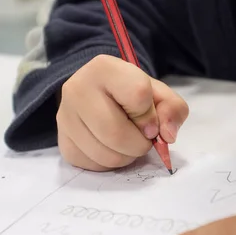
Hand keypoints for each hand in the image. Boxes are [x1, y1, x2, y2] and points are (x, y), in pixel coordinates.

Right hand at [57, 55, 188, 170]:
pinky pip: (95, 166)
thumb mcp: (158, 93)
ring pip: (106, 155)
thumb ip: (172, 109)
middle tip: (143, 138)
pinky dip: (111, 164)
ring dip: (127, 157)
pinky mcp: (63, 143)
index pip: (138, 95)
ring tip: (128, 142)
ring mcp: (65, 118)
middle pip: (116, 133)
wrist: (100, 95)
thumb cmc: (131, 94)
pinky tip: (112, 148)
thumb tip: (166, 136)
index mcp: (104, 68)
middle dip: (140, 144)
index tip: (150, 120)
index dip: (151, 115)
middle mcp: (77, 89)